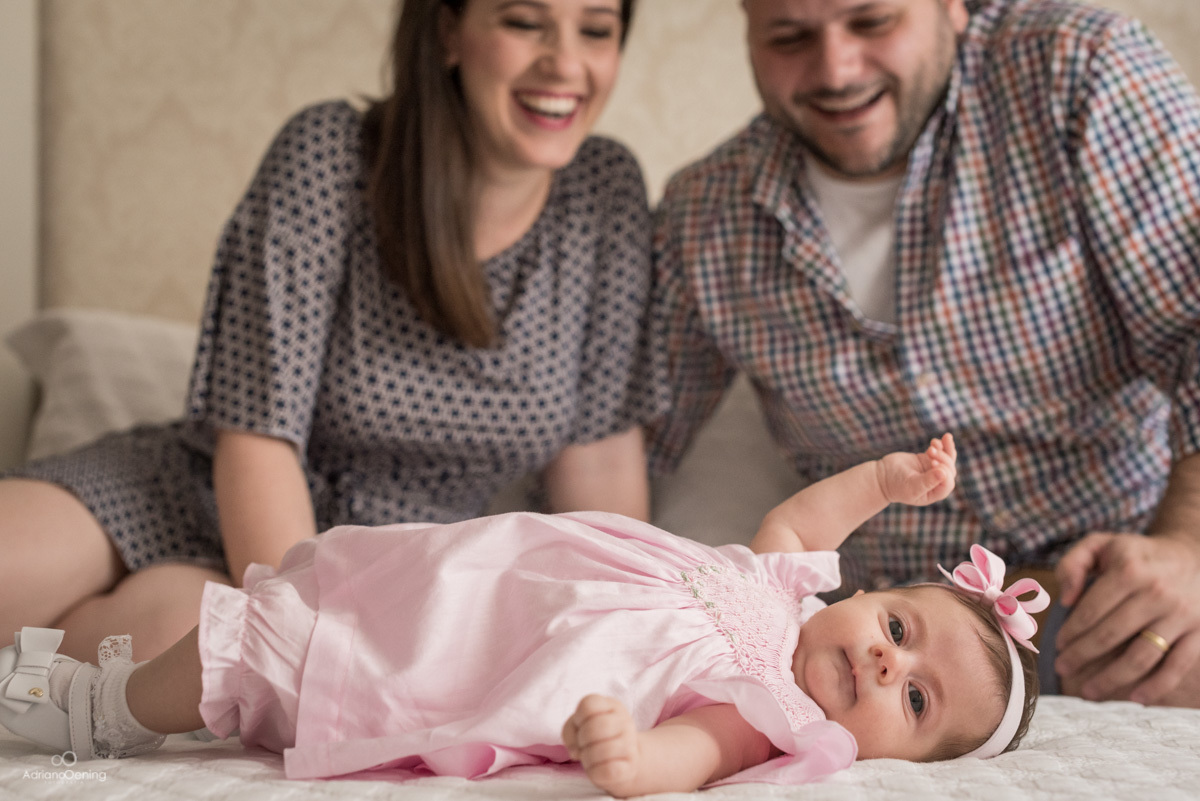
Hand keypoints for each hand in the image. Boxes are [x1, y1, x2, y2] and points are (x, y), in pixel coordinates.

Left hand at [562, 694, 641, 796]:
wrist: (622, 760)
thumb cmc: (595, 739)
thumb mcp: (579, 726)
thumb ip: (570, 731)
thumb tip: (576, 751)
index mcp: (612, 706)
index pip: (588, 704)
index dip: (578, 719)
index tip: (581, 727)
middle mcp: (624, 721)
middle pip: (594, 727)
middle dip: (581, 739)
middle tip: (584, 745)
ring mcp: (630, 744)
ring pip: (602, 751)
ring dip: (587, 758)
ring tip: (590, 758)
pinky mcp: (630, 767)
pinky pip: (608, 770)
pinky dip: (595, 772)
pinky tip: (598, 769)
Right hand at [877, 434, 956, 506]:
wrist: (883, 476)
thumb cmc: (896, 485)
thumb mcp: (911, 485)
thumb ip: (928, 481)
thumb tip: (943, 474)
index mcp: (935, 493)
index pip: (948, 482)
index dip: (944, 470)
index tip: (931, 462)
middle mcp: (938, 482)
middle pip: (949, 469)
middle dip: (942, 458)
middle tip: (929, 450)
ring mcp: (934, 470)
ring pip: (948, 459)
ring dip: (945, 449)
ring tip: (934, 442)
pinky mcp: (928, 460)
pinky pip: (940, 452)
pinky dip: (941, 445)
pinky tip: (935, 441)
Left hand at [1055, 532, 1199, 703]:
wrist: (1193, 556)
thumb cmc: (1137, 555)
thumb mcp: (1101, 544)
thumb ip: (1072, 563)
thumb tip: (1065, 599)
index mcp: (1129, 569)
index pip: (1091, 610)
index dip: (1071, 632)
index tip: (1057, 646)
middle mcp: (1156, 592)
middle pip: (1110, 636)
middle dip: (1081, 656)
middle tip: (1062, 669)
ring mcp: (1181, 614)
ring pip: (1141, 656)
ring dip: (1111, 678)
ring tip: (1088, 692)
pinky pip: (1177, 666)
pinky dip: (1157, 686)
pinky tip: (1136, 698)